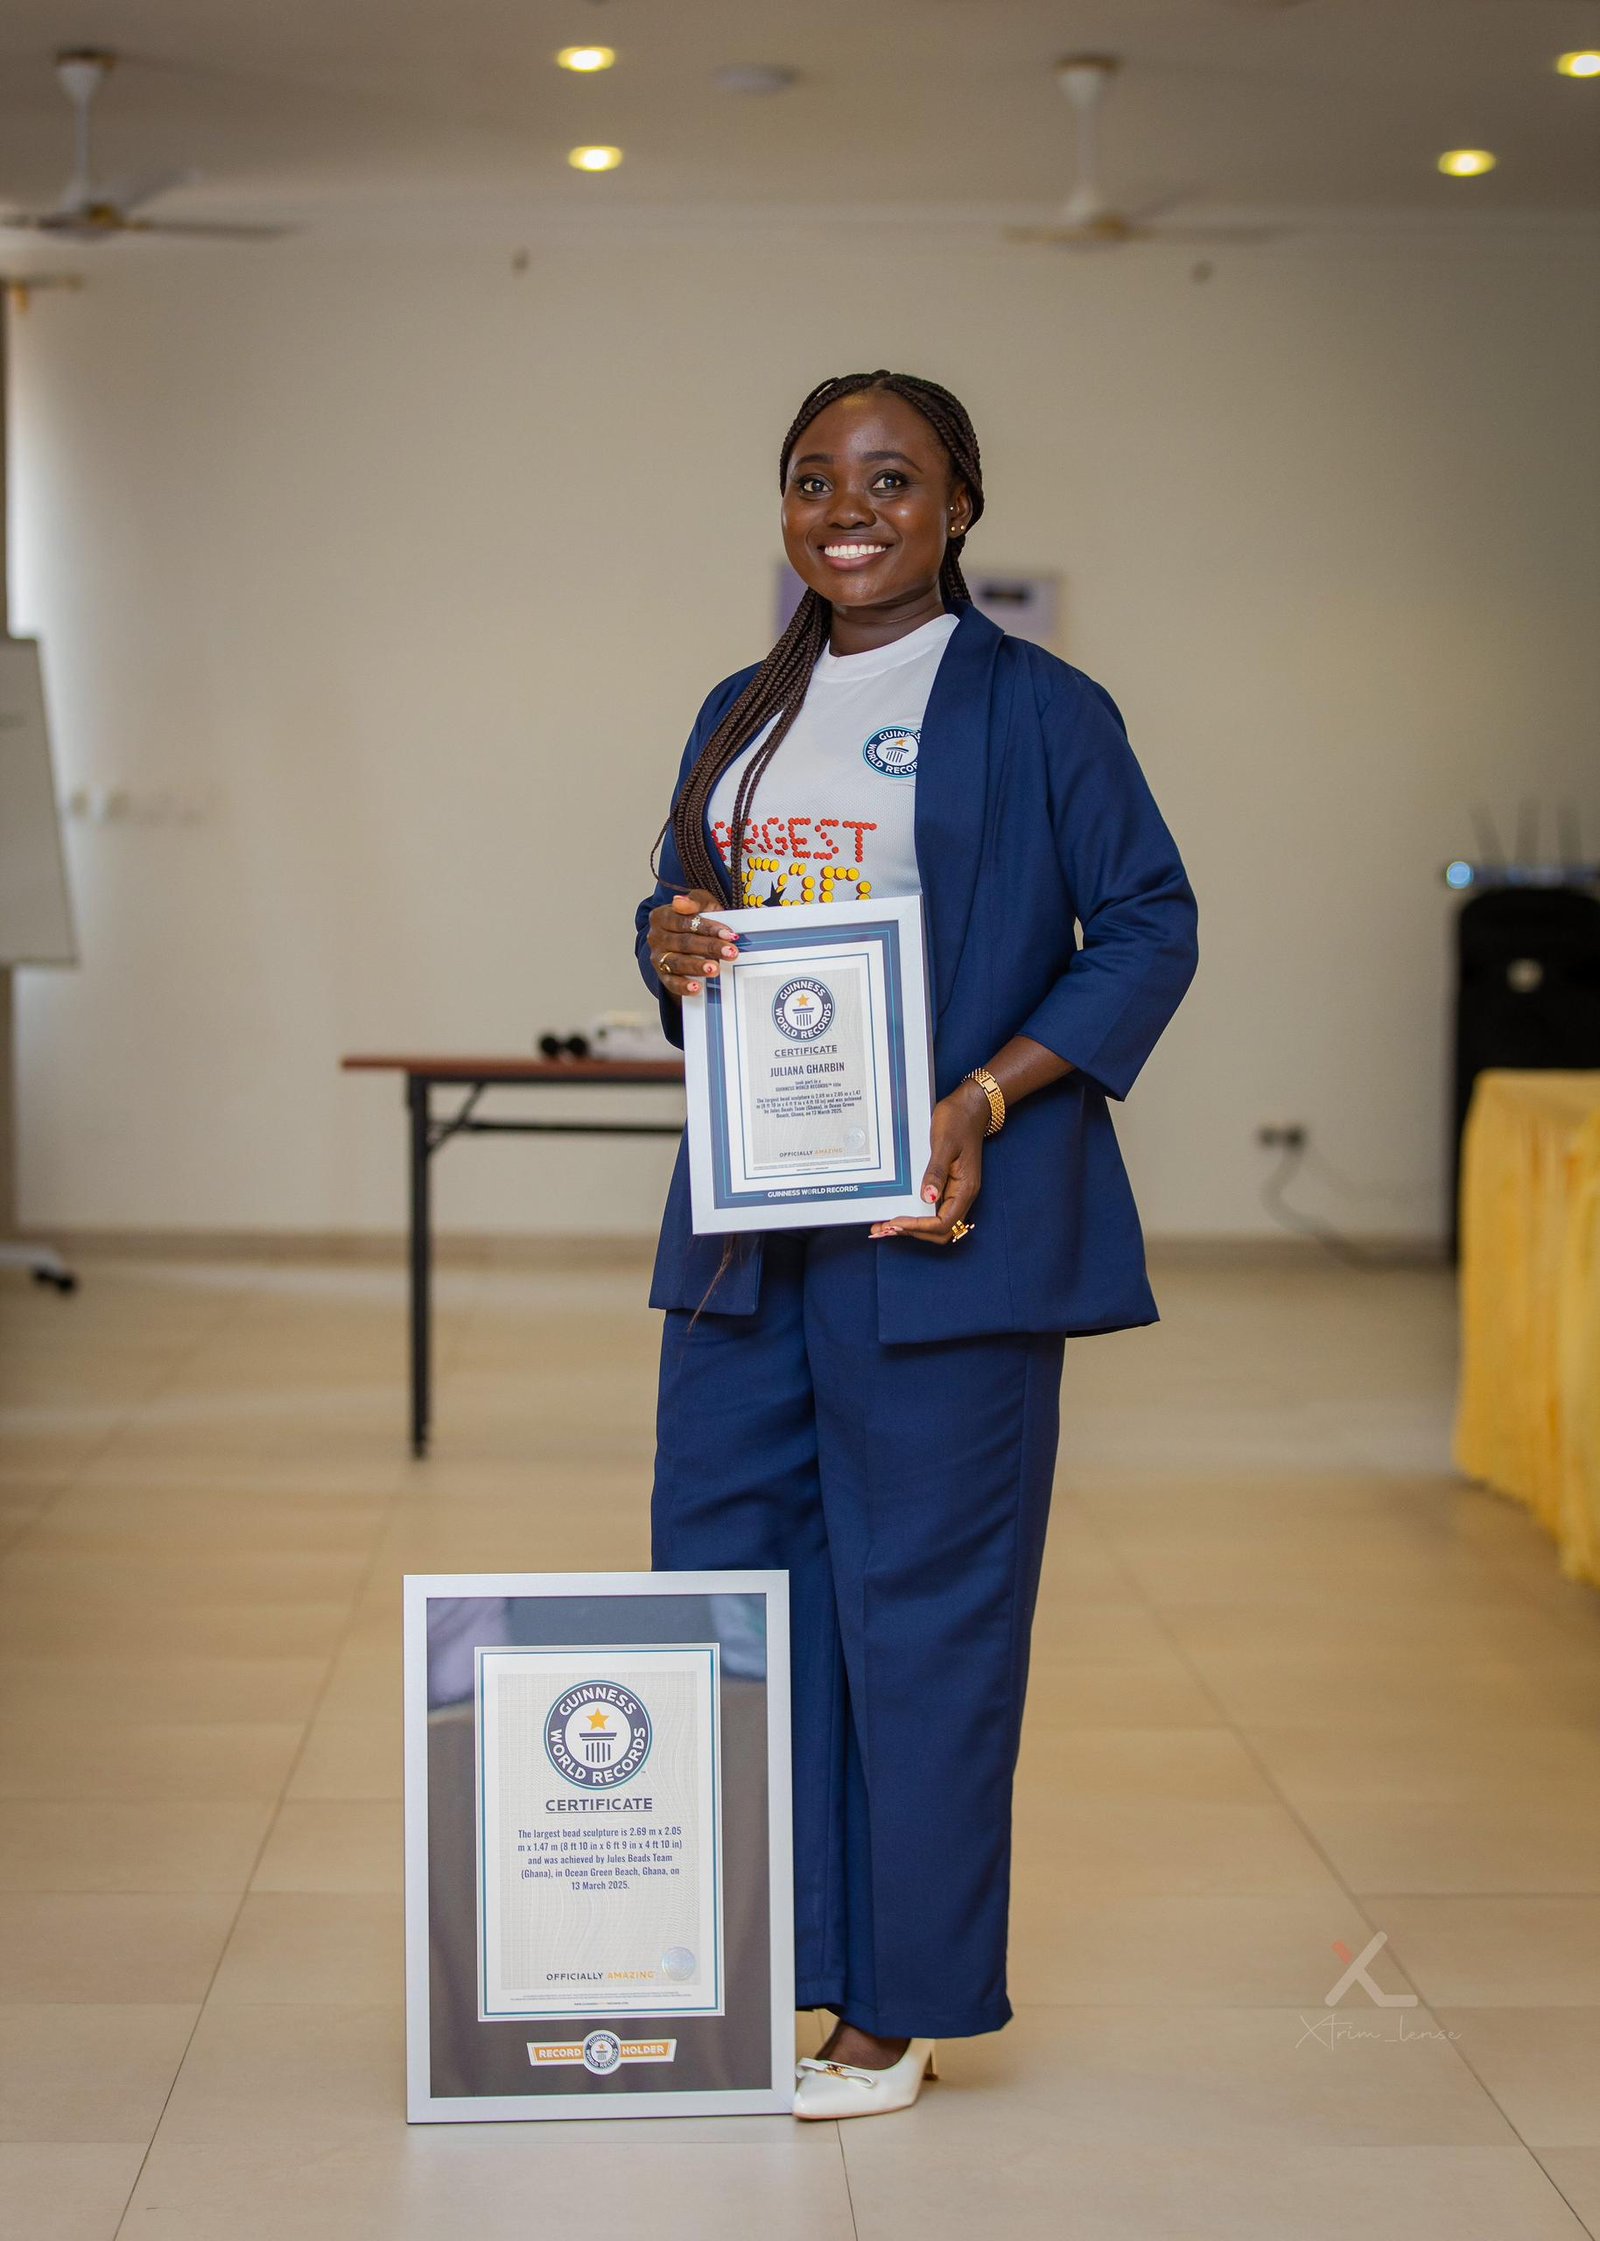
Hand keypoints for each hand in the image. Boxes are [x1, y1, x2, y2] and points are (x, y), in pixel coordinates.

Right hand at [647, 890, 739, 996]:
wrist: (689, 938)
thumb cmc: (697, 918)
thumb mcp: (700, 903)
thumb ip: (694, 901)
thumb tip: (679, 901)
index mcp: (662, 916)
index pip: (685, 921)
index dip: (708, 928)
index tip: (729, 934)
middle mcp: (656, 937)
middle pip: (684, 942)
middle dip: (709, 947)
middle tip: (730, 952)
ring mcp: (658, 957)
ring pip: (677, 962)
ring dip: (696, 966)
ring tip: (714, 969)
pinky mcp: (662, 975)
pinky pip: (670, 982)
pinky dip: (683, 986)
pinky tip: (697, 988)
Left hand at [870, 1081, 987, 1244]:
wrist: (969, 1108)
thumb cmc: (958, 1122)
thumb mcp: (944, 1145)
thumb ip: (936, 1172)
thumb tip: (928, 1198)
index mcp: (965, 1189)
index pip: (943, 1223)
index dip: (919, 1227)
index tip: (896, 1222)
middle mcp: (962, 1195)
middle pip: (940, 1231)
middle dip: (913, 1232)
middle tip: (885, 1228)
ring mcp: (955, 1192)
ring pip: (936, 1224)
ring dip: (912, 1229)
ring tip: (885, 1226)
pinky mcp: (948, 1187)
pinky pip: (933, 1211)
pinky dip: (915, 1217)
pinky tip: (899, 1214)